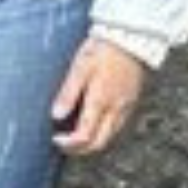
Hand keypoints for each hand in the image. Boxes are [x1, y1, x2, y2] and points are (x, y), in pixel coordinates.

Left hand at [52, 37, 146, 155]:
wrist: (131, 38)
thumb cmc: (103, 49)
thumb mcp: (80, 68)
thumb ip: (68, 93)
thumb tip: (56, 116)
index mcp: (101, 102)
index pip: (85, 136)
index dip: (69, 144)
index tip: (55, 139)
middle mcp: (116, 109)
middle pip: (99, 144)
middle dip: (79, 150)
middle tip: (63, 144)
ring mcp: (126, 108)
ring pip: (109, 137)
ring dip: (91, 143)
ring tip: (75, 136)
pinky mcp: (131, 102)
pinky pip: (117, 127)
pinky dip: (103, 133)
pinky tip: (93, 124)